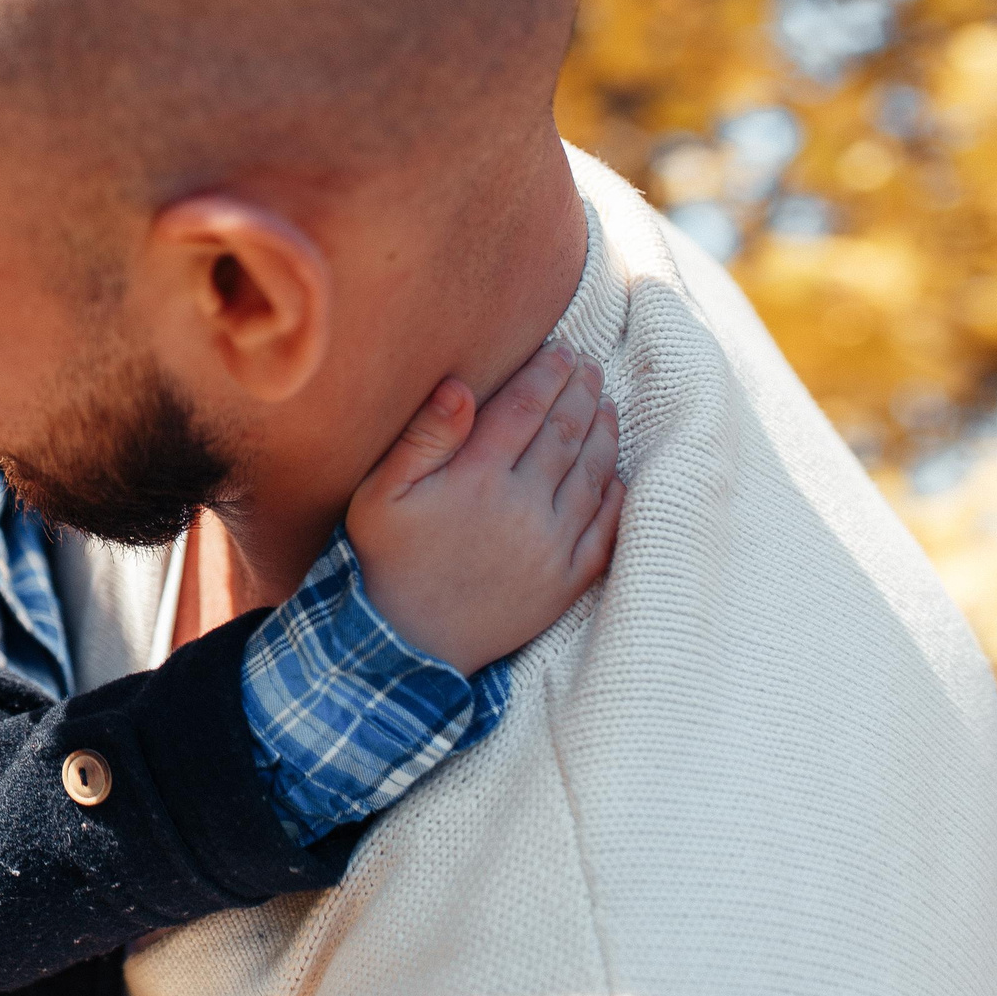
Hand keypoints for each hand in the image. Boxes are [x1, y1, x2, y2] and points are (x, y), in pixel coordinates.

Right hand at [345, 343, 622, 673]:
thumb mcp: (379, 495)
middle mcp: (522, 507)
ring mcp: (550, 546)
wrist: (407, 646)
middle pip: (565, 432)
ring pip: (591, 473)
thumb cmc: (386, 561)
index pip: (524, 408)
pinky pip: (605, 528)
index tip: (561, 349)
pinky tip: (617, 471)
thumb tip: (460, 385)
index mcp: (476, 479)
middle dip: (581, 391)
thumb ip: (423, 438)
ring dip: (604, 431)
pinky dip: (616, 493)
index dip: (546, 373)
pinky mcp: (566, 581)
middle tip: (590, 366)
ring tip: (606, 404)